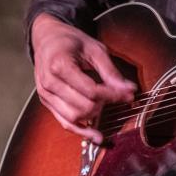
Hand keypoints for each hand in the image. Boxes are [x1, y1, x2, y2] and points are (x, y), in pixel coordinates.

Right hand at [30, 13, 135, 142]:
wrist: (47, 39)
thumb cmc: (71, 41)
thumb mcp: (94, 49)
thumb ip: (110, 71)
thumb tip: (129, 89)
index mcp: (60, 65)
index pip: (91, 90)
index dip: (112, 95)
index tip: (128, 94)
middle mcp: (49, 83)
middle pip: (83, 106)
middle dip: (105, 105)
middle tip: (120, 97)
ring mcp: (46, 95)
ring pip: (74, 118)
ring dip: (95, 117)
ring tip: (108, 108)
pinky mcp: (47, 103)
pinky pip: (64, 122)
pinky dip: (81, 131)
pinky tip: (97, 136)